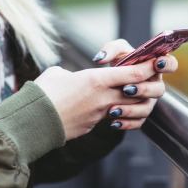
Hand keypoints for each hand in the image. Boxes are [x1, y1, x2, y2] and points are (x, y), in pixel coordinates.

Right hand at [34, 59, 159, 139]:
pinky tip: (110, 109)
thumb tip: (73, 78)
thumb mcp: (58, 74)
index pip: (134, 73)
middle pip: (137, 91)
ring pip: (128, 107)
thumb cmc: (42, 93)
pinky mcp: (93, 126)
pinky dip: (117, 113)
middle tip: (145, 78)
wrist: (32, 122)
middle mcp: (103, 98)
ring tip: (127, 94)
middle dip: (146, 85)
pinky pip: (113, 118)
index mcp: (96, 80)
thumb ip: (73, 74)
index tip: (155, 62)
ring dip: (133, 101)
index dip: (148, 67)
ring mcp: (100, 114)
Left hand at [92, 39, 177, 129]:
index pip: (170, 64)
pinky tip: (113, 122)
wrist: (109, 82)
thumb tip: (100, 59)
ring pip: (147, 108)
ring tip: (113, 109)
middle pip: (159, 90)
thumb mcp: (115, 51)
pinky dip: (126, 123)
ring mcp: (149, 101)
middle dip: (143, 90)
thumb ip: (110, 49)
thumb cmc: (118, 62)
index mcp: (154, 67)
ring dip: (131, 109)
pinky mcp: (140, 114)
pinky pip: (138, 122)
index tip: (157, 64)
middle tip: (126, 89)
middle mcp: (154, 85)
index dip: (167, 64)